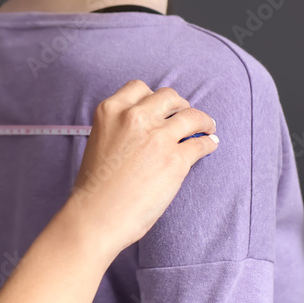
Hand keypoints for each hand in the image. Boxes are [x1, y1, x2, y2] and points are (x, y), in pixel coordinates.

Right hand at [64, 79, 218, 258]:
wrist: (96, 214)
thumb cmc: (94, 185)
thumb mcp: (99, 140)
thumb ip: (119, 126)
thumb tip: (146, 127)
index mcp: (111, 110)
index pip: (140, 88)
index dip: (153, 97)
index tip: (160, 107)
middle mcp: (135, 117)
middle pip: (169, 96)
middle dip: (179, 105)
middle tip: (184, 116)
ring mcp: (158, 136)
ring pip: (192, 115)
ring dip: (202, 121)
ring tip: (207, 128)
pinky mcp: (177, 159)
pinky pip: (202, 144)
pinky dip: (209, 143)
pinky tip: (209, 146)